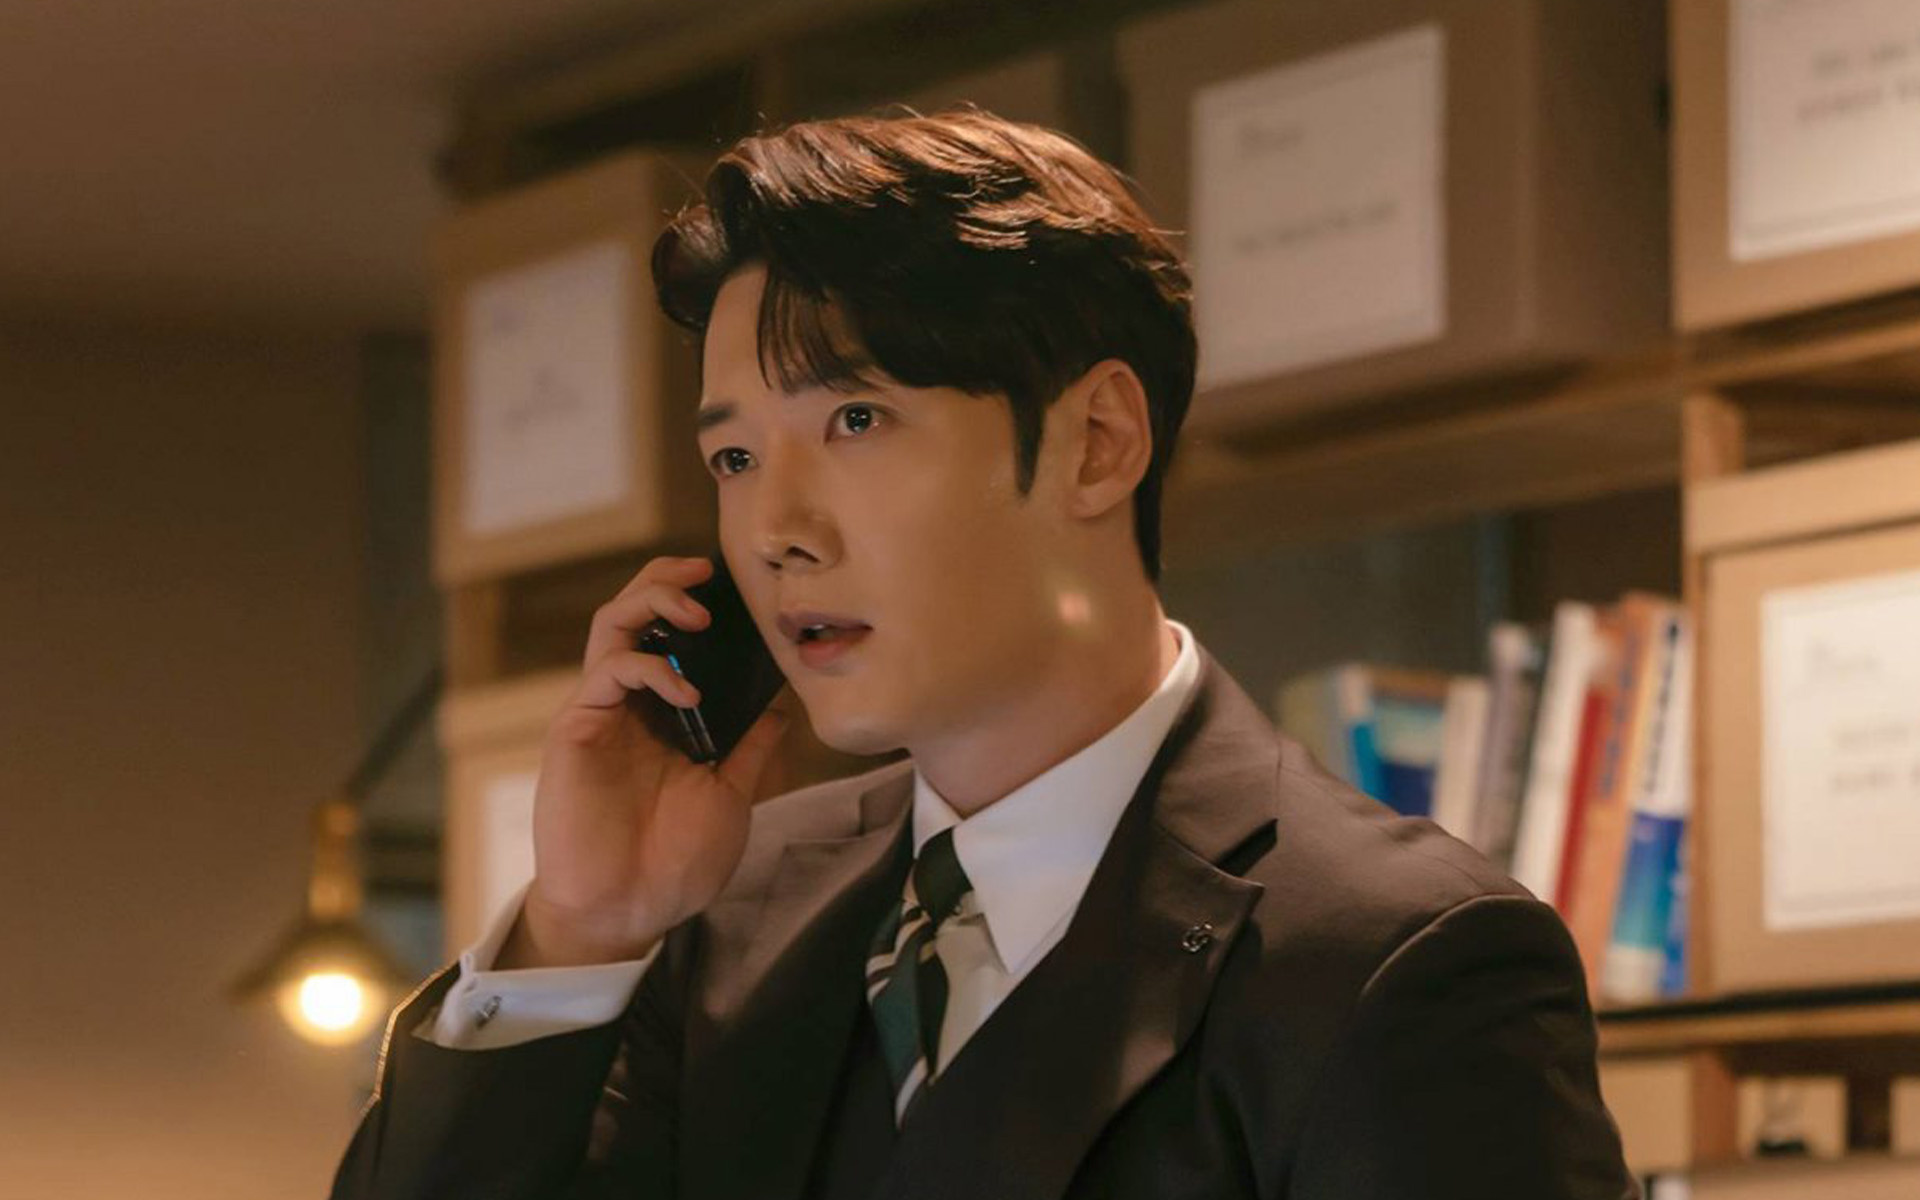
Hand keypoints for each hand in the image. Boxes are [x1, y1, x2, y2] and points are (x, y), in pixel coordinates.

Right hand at [496, 555, 789, 967]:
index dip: (700, 603)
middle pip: (637, 612)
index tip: (738, 588)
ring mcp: (600, 712)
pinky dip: (649, 668)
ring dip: (653, 602)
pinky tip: (687, 693)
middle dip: (668, 580)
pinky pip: (607, 672)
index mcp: (664, 714)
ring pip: (613, 625)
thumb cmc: (675, 863)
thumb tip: (781, 707)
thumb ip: (750, 749)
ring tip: (697, 612)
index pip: (675, 636)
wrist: (627, 913)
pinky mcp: (576, 728)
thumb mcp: (731, 796)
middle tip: (706, 572)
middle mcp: (629, 703)